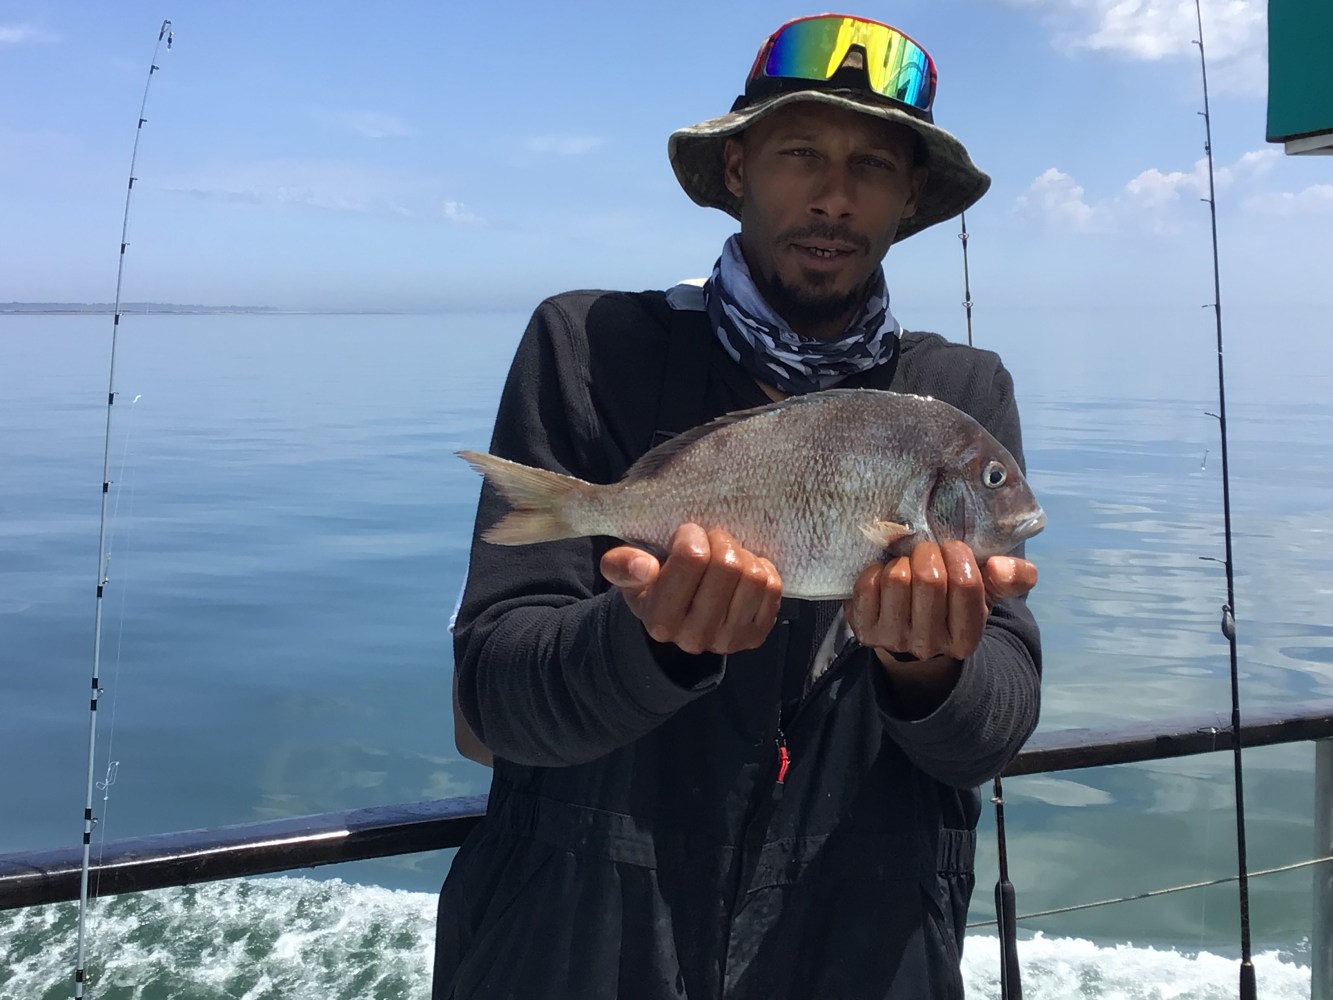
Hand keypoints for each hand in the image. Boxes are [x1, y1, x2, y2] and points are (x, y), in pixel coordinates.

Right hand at [600, 524, 782, 654]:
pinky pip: (772, 587)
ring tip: (727, 556)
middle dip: (720, 540)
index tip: (686, 534)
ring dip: (743, 555)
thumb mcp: (628, 573)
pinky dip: (761, 570)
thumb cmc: (653, 584)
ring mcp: (729, 640)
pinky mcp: (755, 636)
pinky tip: (743, 572)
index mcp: (660, 620)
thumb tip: (643, 566)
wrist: (677, 619)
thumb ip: (621, 565)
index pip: (692, 557)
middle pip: (728, 566)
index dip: (692, 534)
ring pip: (753, 576)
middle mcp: (695, 637)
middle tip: (710, 540)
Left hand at [844, 540, 1036, 662]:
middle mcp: (929, 645)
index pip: (966, 585)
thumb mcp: (985, 594)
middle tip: (927, 550)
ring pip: (896, 579)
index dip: (959, 555)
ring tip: (906, 564)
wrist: (909, 633)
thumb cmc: (950, 604)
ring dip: (901, 561)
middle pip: (929, 579)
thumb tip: (1002, 566)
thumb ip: (1008, 579)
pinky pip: (868, 586)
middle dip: (928, 553)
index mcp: (965, 639)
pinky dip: (875, 570)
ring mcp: (893, 640)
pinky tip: (884, 574)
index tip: (953, 548)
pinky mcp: (865, 631)